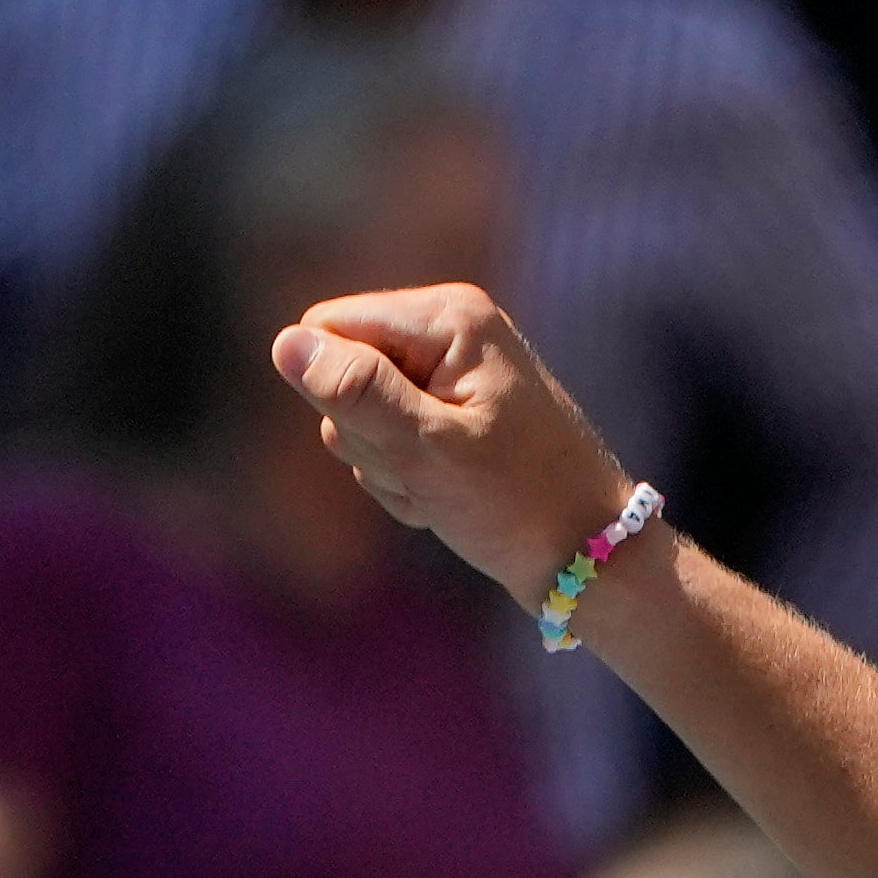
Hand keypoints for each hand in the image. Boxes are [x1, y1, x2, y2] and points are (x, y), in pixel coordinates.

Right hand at [271, 281, 638, 616]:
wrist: (593, 561)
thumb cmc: (519, 504)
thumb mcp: (428, 448)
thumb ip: (354, 392)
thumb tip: (284, 343)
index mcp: (447, 317)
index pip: (326, 327)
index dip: (335, 390)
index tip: (394, 435)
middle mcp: (448, 333)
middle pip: (339, 375)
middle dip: (368, 436)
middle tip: (431, 473)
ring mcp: (450, 378)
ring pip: (356, 420)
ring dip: (389, 468)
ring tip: (448, 490)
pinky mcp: (450, 419)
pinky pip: (388, 447)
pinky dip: (409, 482)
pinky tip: (452, 500)